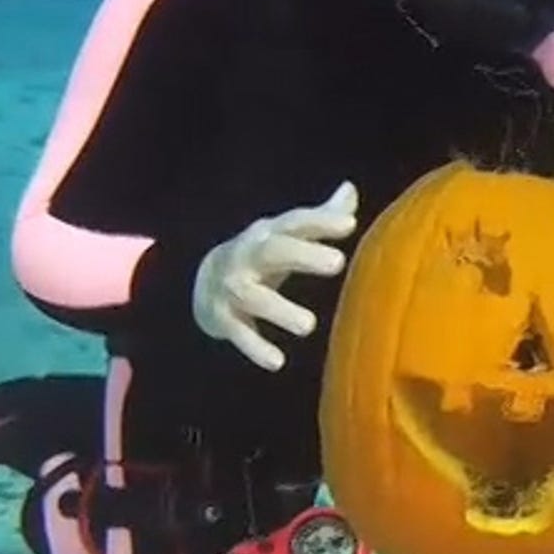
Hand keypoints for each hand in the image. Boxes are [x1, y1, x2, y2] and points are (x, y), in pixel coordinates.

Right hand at [191, 183, 358, 371]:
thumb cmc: (260, 257)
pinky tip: (277, 362)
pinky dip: (255, 347)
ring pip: (253, 296)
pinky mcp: (222, 318)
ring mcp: (232, 287)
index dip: (321, 220)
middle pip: (273, 251)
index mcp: (268, 234)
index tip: (350, 224)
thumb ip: (319, 217)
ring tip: (309, 325)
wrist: (202, 281)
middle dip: (302, 255)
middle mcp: (248, 256)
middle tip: (337, 263)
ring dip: (279, 310)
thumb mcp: (283, 235)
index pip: (295, 222)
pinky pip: (237, 332)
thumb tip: (350, 190)